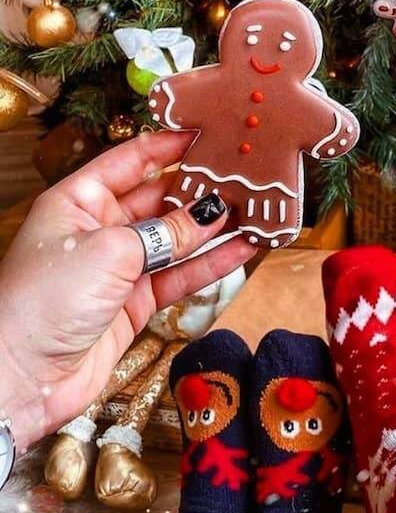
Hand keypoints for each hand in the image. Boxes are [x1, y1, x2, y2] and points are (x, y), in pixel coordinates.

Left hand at [0, 131, 256, 452]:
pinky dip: (212, 264)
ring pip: (176, 239)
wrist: (21, 378)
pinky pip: (181, 275)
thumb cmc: (45, 300)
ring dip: (213, 227)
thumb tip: (211, 213)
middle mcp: (100, 229)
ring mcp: (120, 267)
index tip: (208, 133)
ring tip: (255, 210)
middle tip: (243, 174)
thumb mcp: (109, 251)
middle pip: (159, 198)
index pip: (130, 161)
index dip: (168, 145)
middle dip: (199, 188)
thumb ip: (165, 231)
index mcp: (79, 201)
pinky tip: (243, 249)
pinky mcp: (136, 303)